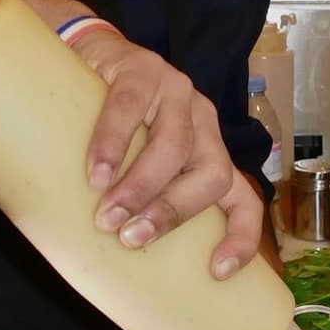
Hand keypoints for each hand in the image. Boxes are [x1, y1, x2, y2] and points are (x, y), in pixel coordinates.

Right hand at [72, 23, 262, 274]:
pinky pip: (130, 107)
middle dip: (173, 212)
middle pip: (211, 175)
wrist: (85, 58)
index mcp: (210, 154)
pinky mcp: (143, 68)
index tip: (217, 271)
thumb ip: (139, 203)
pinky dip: (112, 144)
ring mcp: (178, 92)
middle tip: (131, 238)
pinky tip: (96, 172)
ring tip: (107, 215)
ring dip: (141, 186)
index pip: (244, 200)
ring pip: (176, 145)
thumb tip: (117, 265)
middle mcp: (204, 124)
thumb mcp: (134, 167)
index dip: (240, 238)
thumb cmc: (109, 130)